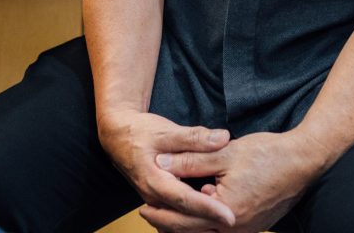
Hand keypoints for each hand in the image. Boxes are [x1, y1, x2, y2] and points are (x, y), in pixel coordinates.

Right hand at [96, 110, 236, 228]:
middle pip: (183, 219)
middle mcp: (153, 197)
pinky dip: (190, 223)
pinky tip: (207, 224)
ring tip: (224, 226)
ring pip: (178, 223)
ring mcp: (155, 202)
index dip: (209, 209)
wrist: (117, 137)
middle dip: (209, 223)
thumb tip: (223, 138)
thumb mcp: (166, 130)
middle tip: (236, 221)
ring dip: (199, 225)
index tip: (230, 215)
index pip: (186, 200)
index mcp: (155, 181)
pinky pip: (174, 220)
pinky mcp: (158, 201)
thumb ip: (194, 137)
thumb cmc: (140, 132)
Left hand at [142, 131, 329, 232]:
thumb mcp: (223, 153)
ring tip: (168, 216)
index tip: (142, 207)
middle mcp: (236, 228)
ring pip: (208, 232)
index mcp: (226, 212)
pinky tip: (198, 215)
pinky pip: (222, 230)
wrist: (303, 161)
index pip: (184, 219)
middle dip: (169, 223)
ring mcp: (247, 229)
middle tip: (148, 214)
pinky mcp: (254, 225)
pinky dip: (205, 224)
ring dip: (187, 225)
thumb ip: (190, 160)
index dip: (161, 213)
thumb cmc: (266, 155)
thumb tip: (160, 163)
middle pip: (193, 231)